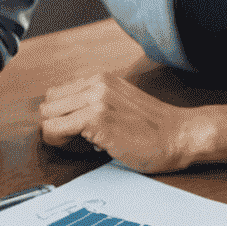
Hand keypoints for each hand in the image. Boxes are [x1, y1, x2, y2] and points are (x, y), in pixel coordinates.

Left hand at [39, 71, 204, 172]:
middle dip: (56, 123)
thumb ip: (96, 103)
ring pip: (47, 116)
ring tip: (79, 143)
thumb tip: (68, 118)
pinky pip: (54, 129)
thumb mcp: (121, 103)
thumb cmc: (154, 128)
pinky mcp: (95, 118)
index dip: (62, 115)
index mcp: (101, 78)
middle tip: (75, 139)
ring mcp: (95, 99)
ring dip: (57, 133)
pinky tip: (83, 146)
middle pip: (48, 103)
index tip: (75, 130)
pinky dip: (59, 141)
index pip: (57, 93)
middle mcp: (96, 83)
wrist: (180, 135)